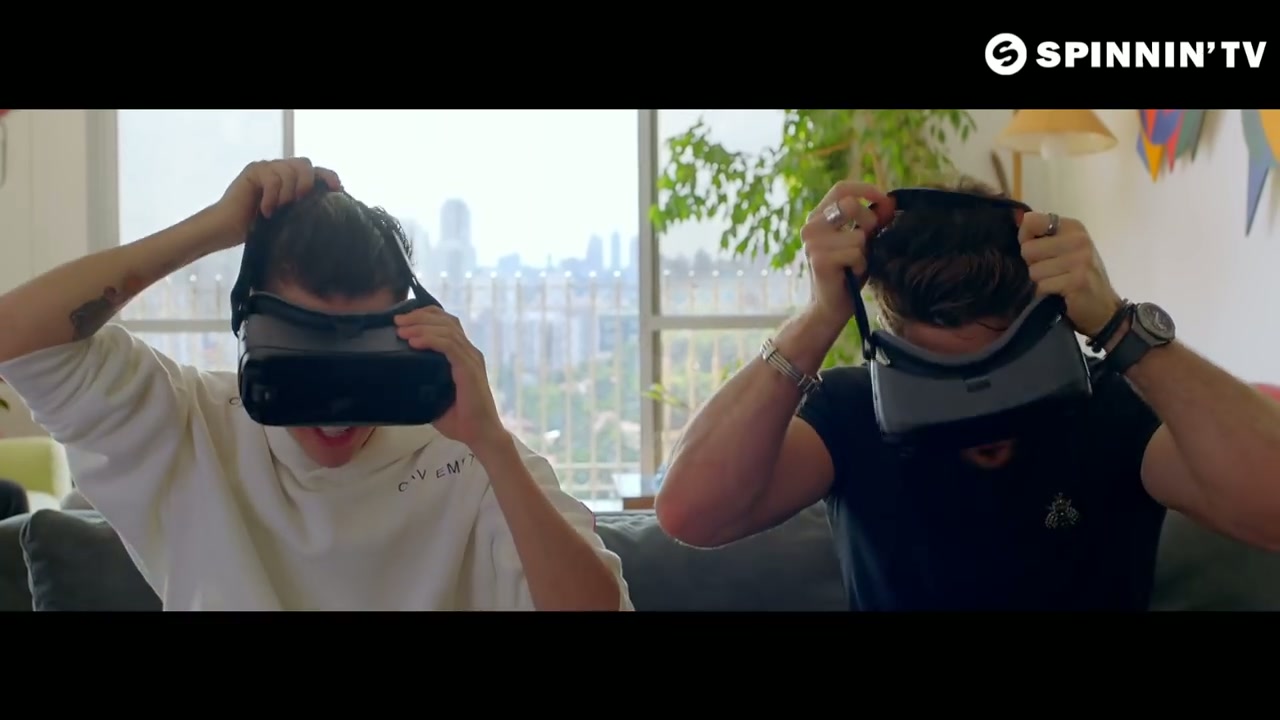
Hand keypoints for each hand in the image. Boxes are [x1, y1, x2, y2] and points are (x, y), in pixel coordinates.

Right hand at [213, 158, 342, 247]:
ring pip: (288, 170)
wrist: (228, 230)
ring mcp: (267, 168)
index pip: (318, 170)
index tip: (338, 190)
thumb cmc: (260, 229)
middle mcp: (282, 170)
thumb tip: (332, 210)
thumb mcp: (290, 219)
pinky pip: (272, 177)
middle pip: (305, 164)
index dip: (329, 176)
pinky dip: (272, 196)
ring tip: (279, 211)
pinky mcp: (254, 170)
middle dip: (308, 183)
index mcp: (295, 180)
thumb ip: (306, 208)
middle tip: (300, 203)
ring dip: (287, 193)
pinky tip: (266, 212)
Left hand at [394, 306, 506, 449]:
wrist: (481, 435)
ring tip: (402, 330)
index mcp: (463, 355)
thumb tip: (398, 378)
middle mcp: (469, 352)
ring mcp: (471, 359)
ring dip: (421, 326)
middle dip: (419, 316)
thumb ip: (424, 382)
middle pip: (445, 321)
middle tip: (397, 320)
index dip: (425, 315)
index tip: (403, 320)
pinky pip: (449, 345)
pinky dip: (430, 340)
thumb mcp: (435, 395)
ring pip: (446, 330)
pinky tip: (414, 342)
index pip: (447, 323)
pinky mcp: (469, 369)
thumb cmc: (460, 419)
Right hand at [799, 182, 892, 326]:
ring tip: (855, 264)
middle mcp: (810, 227)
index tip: (884, 199)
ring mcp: (812, 243)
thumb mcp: (863, 241)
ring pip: (858, 235)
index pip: (841, 188)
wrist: (830, 307)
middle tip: (867, 244)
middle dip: (868, 223)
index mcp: (818, 217)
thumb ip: (874, 220)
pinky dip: (860, 266)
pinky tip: (850, 274)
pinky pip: (856, 254)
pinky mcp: (820, 260)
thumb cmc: (847, 272)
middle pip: (850, 205)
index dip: (865, 189)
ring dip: (865, 252)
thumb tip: (891, 200)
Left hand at [1018, 213, 1123, 336]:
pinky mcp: (1076, 281)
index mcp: (1073, 227)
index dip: (1026, 238)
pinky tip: (1061, 294)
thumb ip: (1042, 236)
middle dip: (1033, 264)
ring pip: (1033, 270)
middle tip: (1053, 272)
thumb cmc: (1079, 277)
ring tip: (1059, 283)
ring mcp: (1079, 260)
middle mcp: (1078, 239)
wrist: (1104, 308)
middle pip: (1028, 249)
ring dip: (1041, 281)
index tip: (1038, 251)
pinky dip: (1046, 294)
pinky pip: (1042, 286)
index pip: (1031, 221)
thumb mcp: (1065, 249)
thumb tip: (1017, 219)